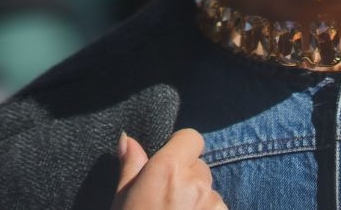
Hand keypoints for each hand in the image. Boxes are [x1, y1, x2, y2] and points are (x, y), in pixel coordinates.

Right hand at [111, 129, 225, 209]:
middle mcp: (195, 182)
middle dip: (187, 178)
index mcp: (167, 170)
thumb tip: (128, 138)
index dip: (179, 148)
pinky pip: (218, 209)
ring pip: (209, 191)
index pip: (191, 138)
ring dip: (197, 201)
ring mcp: (213, 203)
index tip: (168, 165)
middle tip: (166, 202)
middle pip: (200, 166)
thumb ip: (131, 167)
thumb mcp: (121, 201)